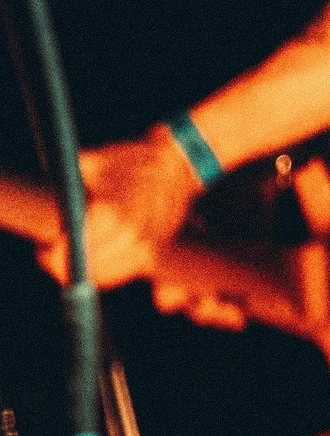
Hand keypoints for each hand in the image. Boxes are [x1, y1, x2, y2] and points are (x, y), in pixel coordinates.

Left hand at [43, 131, 201, 289]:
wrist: (179, 164)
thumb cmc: (136, 160)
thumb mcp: (98, 161)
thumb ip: (69, 177)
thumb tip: (45, 188)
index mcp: (114, 211)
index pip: (74, 249)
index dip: (53, 255)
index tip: (44, 249)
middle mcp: (130, 233)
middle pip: (86, 267)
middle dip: (64, 265)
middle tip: (51, 255)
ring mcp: (144, 246)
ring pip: (102, 275)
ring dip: (83, 271)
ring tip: (71, 258)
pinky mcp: (153, 253)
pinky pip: (121, 274)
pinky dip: (104, 273)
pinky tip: (93, 261)